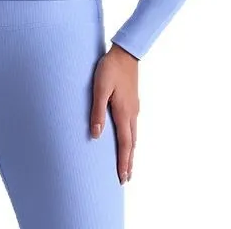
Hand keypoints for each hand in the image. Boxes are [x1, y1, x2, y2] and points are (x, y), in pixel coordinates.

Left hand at [90, 42, 139, 183]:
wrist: (125, 53)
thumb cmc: (110, 69)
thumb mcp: (100, 88)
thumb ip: (97, 111)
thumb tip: (96, 136)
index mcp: (123, 113)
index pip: (125, 144)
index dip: (123, 162)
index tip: (122, 178)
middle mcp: (132, 113)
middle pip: (132, 143)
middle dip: (129, 162)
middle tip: (126, 178)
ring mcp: (134, 107)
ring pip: (134, 135)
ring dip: (130, 151)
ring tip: (128, 163)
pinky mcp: (133, 101)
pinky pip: (133, 126)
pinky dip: (131, 139)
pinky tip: (127, 137)